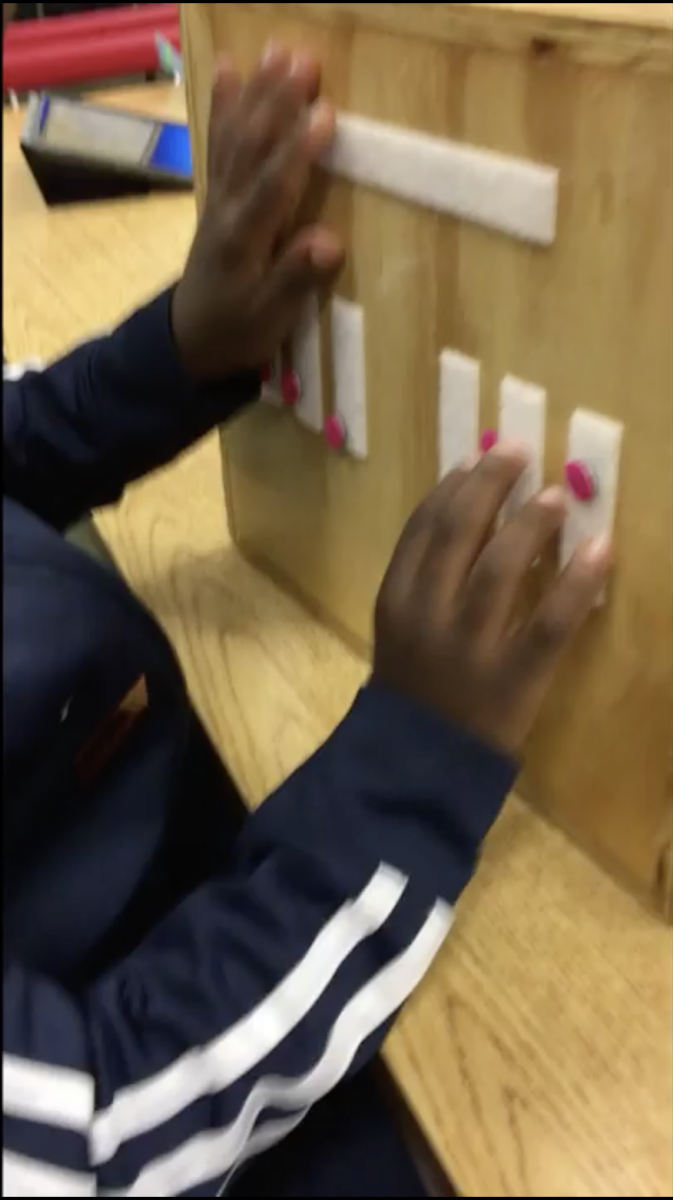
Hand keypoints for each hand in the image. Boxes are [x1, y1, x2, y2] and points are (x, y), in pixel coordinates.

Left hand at [172, 45, 344, 380]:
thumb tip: (328, 242)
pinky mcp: (217, 194)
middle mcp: (228, 210)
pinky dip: (224, 105)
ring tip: (277, 50)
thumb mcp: (269, 319)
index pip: (274, 188)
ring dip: (256, 92)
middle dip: (277, 103)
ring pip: (236, 137)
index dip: (298, 151)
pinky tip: (229, 69)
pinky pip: (219, 143)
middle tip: (303, 59)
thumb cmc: (238, 332)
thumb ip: (295, 280)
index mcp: (244, 241)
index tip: (325, 113)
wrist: (189, 342)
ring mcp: (219, 198)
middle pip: (252, 148)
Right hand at [373, 444, 612, 754]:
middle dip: (489, 486)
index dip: (453, 486)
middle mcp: (427, 614)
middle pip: (458, 534)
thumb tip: (468, 512)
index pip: (423, 527)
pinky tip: (601, 550)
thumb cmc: (412, 689)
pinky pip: (549, 624)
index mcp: (396, 598)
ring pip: (500, 571)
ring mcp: (469, 647)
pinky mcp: (512, 678)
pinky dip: (578, 584)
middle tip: (519, 451)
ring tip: (558, 494)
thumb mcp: (399, 628)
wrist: (415, 767)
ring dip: (530, 525)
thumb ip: (424, 578)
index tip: (479, 456)